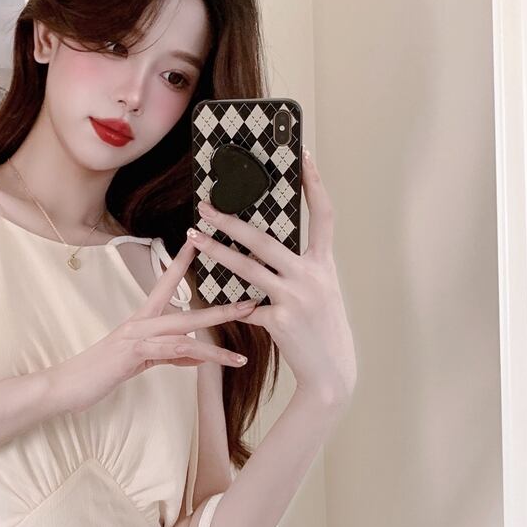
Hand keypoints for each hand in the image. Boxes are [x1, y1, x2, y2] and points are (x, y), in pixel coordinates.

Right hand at [49, 239, 256, 414]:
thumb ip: (168, 355)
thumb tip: (195, 355)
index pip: (165, 285)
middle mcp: (140, 322)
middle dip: (221, 309)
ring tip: (241, 355)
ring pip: (183, 333)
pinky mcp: (132, 353)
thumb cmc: (100, 372)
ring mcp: (136, 336)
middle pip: (187, 310)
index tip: (200, 244)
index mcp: (141, 320)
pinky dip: (192, 358)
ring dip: (215, 344)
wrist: (68, 385)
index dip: (182, 264)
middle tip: (251, 304)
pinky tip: (209, 364)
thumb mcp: (140, 362)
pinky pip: (169, 352)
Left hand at [189, 150, 356, 409]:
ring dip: (216, 251)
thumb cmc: (321, 328)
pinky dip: (234, 306)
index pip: (324, 214)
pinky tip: (220, 306)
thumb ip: (298, 269)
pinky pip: (246, 306)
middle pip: (266, 239)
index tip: (303, 153)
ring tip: (193, 237)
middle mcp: (313, 275)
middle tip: (206, 205)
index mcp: (324, 264)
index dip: (315, 182)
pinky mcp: (280, 320)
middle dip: (232, 220)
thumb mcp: (319, 291)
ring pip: (247, 267)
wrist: (333, 372)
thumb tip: (266, 250)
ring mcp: (296, 297)